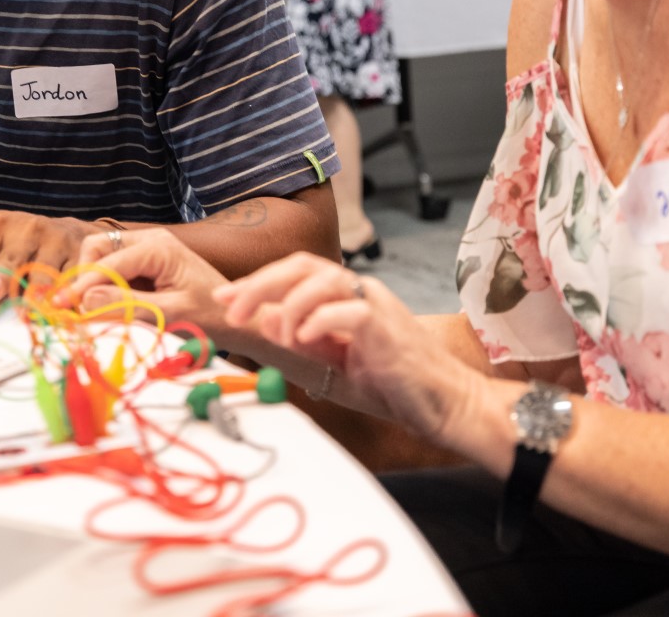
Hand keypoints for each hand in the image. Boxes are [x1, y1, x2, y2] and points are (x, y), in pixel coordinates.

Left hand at [0, 209, 92, 304]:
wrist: (67, 232)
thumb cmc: (12, 243)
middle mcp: (27, 228)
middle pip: (10, 262)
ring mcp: (57, 241)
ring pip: (43, 272)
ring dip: (34, 292)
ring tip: (26, 309)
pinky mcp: (82, 256)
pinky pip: (73, 279)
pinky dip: (67, 294)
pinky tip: (60, 307)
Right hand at [57, 227, 230, 336]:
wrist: (237, 320)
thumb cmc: (210, 317)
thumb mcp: (170, 314)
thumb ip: (127, 306)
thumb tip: (85, 301)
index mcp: (158, 247)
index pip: (107, 261)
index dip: (81, 285)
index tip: (60, 308)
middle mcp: (149, 241)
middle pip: (97, 249)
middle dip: (83, 276)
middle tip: (77, 310)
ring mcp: (146, 251)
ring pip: (100, 258)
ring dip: (91, 283)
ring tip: (92, 312)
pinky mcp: (144, 266)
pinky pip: (111, 271)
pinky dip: (102, 288)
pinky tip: (105, 309)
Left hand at [214, 252, 477, 441]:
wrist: (445, 403)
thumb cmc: (391, 385)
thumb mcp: (332, 364)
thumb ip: (299, 342)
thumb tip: (262, 320)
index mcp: (344, 297)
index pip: (293, 273)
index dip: (255, 282)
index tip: (224, 300)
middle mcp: (359, 291)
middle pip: (303, 265)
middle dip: (260, 285)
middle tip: (234, 312)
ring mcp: (376, 304)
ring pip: (324, 278)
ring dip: (289, 304)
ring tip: (276, 336)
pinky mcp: (388, 327)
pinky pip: (351, 310)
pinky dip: (320, 320)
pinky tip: (302, 339)